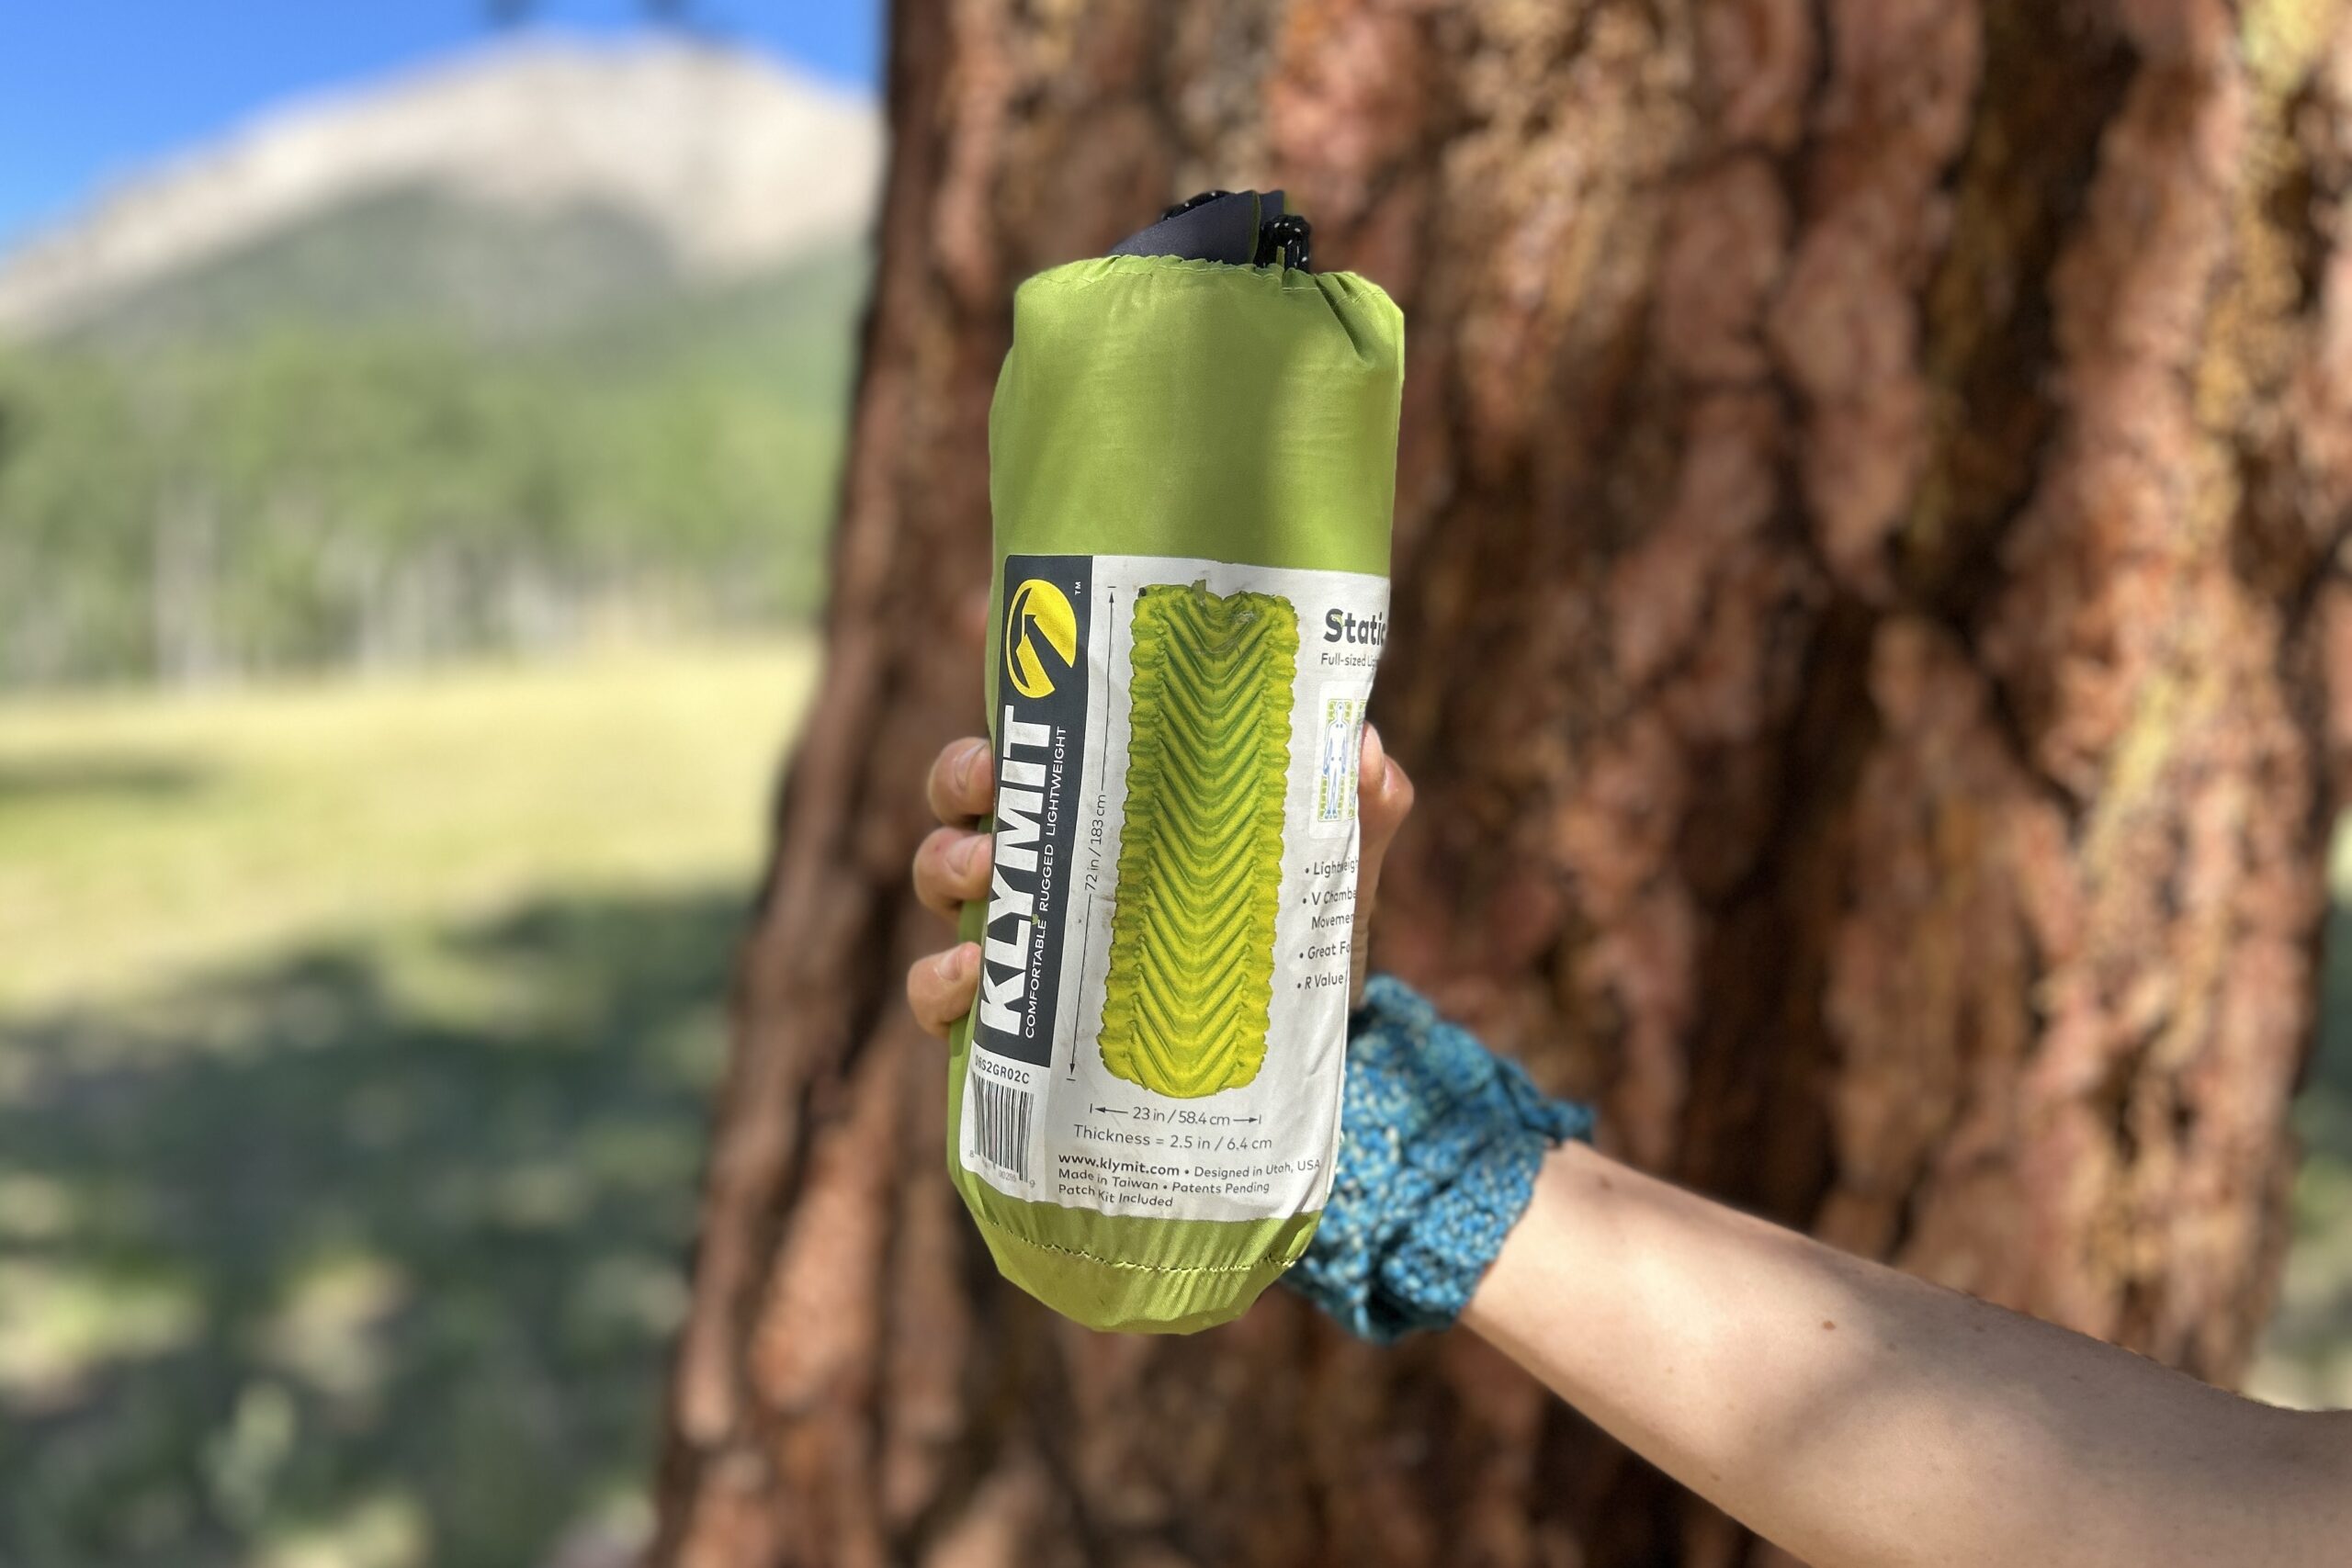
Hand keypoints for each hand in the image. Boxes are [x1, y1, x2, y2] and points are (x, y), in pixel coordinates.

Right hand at [905, 725, 1415, 1036]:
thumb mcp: (1337, 871)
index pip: (1048, 736)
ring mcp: (1027, 936)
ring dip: (947, 863)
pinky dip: (938, 982)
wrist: (1295, 1066)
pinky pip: (941, 996)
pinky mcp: (1012, 1021)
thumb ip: (1363, 810)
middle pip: (970, 794)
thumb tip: (1364, 749)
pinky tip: (971, 976)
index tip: (1007, 675)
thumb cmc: (1298, 942)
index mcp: (1114, 803)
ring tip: (986, 873)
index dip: (1016, 695)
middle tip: (992, 786)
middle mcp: (1055, 859)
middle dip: (961, 776)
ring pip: (944, 877)